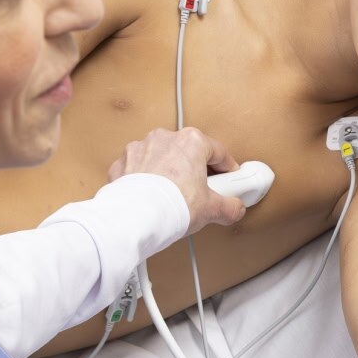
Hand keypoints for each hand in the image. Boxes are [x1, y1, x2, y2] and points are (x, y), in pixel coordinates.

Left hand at [108, 127, 243, 233]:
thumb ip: (229, 207)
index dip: (227, 168)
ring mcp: (141, 148)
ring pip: (162, 158)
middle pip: (188, 152)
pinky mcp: (123, 163)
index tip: (229, 179)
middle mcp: (165, 139)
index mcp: (191, 142)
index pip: (218, 152)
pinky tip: (152, 196)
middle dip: (195, 170)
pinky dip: (146, 179)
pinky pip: (140, 168)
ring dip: (169, 172)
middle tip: (202, 191)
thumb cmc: (171, 205)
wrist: (135, 218)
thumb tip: (234, 209)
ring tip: (174, 196)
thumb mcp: (212, 210)